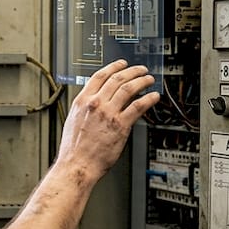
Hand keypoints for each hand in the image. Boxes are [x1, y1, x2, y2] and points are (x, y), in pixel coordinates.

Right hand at [56, 60, 159, 178]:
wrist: (77, 165)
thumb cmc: (74, 149)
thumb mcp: (74, 120)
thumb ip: (86, 108)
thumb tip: (97, 101)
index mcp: (82, 101)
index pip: (100, 76)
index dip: (113, 67)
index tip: (122, 64)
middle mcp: (95, 104)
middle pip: (117, 79)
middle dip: (132, 71)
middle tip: (141, 70)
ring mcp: (108, 113)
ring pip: (129, 89)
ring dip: (142, 81)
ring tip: (149, 80)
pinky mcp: (120, 125)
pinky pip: (138, 106)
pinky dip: (148, 99)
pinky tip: (154, 97)